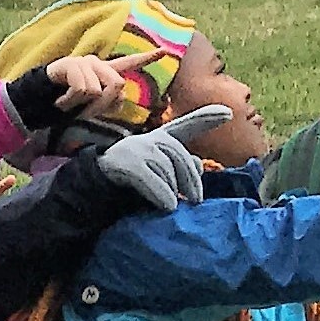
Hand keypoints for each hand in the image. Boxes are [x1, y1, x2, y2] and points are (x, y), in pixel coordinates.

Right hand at [43, 47, 164, 122]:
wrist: (37, 100)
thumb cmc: (67, 104)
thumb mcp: (90, 106)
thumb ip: (109, 102)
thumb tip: (120, 100)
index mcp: (104, 72)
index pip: (129, 64)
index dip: (147, 58)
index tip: (165, 50)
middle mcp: (97, 63)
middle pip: (116, 84)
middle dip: (103, 105)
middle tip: (86, 113)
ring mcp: (84, 63)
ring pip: (98, 90)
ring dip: (82, 106)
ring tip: (68, 105)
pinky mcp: (71, 65)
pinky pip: (82, 90)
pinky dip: (70, 102)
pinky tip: (61, 103)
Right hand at [98, 105, 232, 210]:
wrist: (91, 190)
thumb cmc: (127, 184)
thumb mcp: (157, 175)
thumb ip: (179, 168)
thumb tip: (200, 164)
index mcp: (158, 140)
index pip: (185, 126)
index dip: (206, 118)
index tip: (229, 114)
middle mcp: (149, 139)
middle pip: (180, 155)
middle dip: (191, 179)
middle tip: (196, 200)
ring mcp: (136, 149)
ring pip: (167, 168)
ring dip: (173, 190)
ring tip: (174, 206)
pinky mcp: (127, 164)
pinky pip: (153, 179)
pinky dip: (162, 194)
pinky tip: (167, 206)